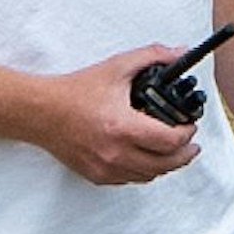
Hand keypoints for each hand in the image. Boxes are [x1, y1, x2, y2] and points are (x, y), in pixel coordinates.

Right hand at [30, 46, 199, 184]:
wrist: (42, 111)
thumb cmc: (75, 91)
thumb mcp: (117, 66)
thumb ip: (151, 56)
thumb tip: (178, 53)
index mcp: (123, 126)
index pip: (169, 142)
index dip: (187, 134)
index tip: (189, 125)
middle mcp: (115, 153)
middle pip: (165, 165)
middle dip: (184, 155)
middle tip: (191, 145)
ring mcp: (105, 168)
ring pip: (149, 176)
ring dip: (165, 164)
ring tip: (171, 151)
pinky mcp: (96, 175)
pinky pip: (130, 180)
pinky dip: (142, 170)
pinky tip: (145, 157)